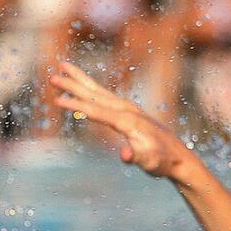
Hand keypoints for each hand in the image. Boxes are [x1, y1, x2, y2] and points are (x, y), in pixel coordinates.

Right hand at [48, 61, 192, 179]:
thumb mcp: (150, 163)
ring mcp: (128, 108)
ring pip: (98, 91)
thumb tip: (124, 155)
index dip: (75, 105)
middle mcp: (126, 110)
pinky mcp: (128, 111)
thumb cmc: (162, 161)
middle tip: (52, 76)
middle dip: (72, 85)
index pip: (96, 110)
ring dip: (79, 79)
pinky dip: (89, 88)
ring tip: (62, 67)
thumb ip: (137, 158)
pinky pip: (103, 96)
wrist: (178, 157)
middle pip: (94, 94)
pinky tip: (81, 85)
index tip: (56, 100)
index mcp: (127, 120)